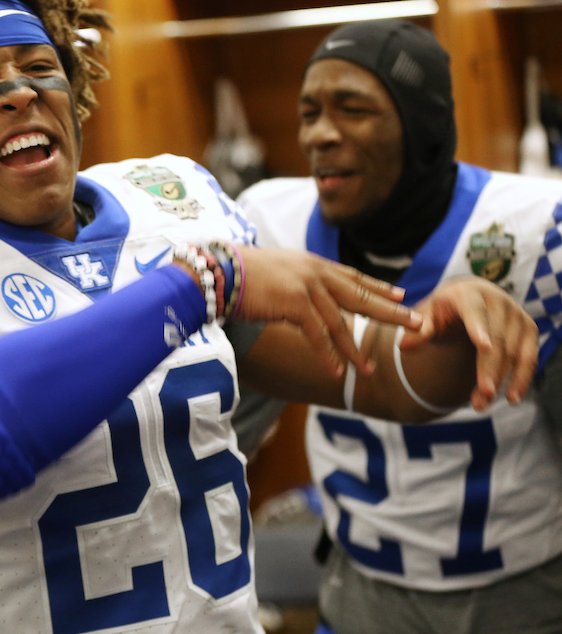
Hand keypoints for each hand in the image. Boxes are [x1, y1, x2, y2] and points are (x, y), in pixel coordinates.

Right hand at [236, 246, 421, 376]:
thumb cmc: (236, 274)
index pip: (352, 276)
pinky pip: (318, 334)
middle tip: (416, 321)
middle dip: (390, 311)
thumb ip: (293, 282)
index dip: (377, 286)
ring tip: (371, 368)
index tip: (399, 294)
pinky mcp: (295, 303)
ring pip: (341, 321)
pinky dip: (329, 353)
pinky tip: (338, 369)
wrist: (216, 270)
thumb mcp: (274, 273)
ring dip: (355, 349)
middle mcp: (314, 272)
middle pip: (360, 295)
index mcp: (311, 264)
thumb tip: (298, 298)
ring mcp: (306, 287)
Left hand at [401, 276, 537, 410]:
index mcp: (468, 294)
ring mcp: (517, 314)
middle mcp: (497, 301)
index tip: (484, 346)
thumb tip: (404, 345)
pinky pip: (529, 358)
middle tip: (482, 395)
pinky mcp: (529, 329)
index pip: (474, 312)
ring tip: (483, 404)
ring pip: (514, 352)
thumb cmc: (442, 310)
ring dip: (502, 380)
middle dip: (490, 369)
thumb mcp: (427, 315)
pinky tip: (511, 398)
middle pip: (497, 339)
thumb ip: (418, 330)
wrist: (468, 299)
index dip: (479, 328)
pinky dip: (522, 379)